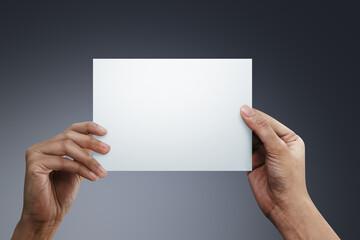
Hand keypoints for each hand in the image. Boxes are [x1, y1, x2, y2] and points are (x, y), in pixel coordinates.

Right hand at [12, 122, 109, 239]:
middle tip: (107, 150)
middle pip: (70, 136)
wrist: (47, 216)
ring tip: (101, 171)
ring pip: (68, 147)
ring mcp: (36, 154)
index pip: (71, 130)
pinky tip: (92, 177)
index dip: (88, 127)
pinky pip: (63, 162)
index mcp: (52, 146)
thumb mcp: (78, 170)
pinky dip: (81, 169)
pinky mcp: (34, 165)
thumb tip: (102, 144)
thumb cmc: (61, 194)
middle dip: (91, 143)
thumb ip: (85, 156)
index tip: (104, 132)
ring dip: (88, 159)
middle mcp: (42, 147)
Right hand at [240, 105, 338, 238]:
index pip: (268, 121)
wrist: (282, 206)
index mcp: (288, 138)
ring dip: (239, 134)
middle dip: (246, 123)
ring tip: (229, 127)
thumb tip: (248, 113)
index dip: (255, 114)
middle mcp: (276, 144)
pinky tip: (229, 141)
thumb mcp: (278, 150)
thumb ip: (262, 130)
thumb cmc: (290, 181)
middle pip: (257, 128)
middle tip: (232, 116)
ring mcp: (263, 153)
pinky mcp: (252, 162)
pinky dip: (235, 145)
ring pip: (248, 138)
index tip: (241, 109)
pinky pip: (241, 149)